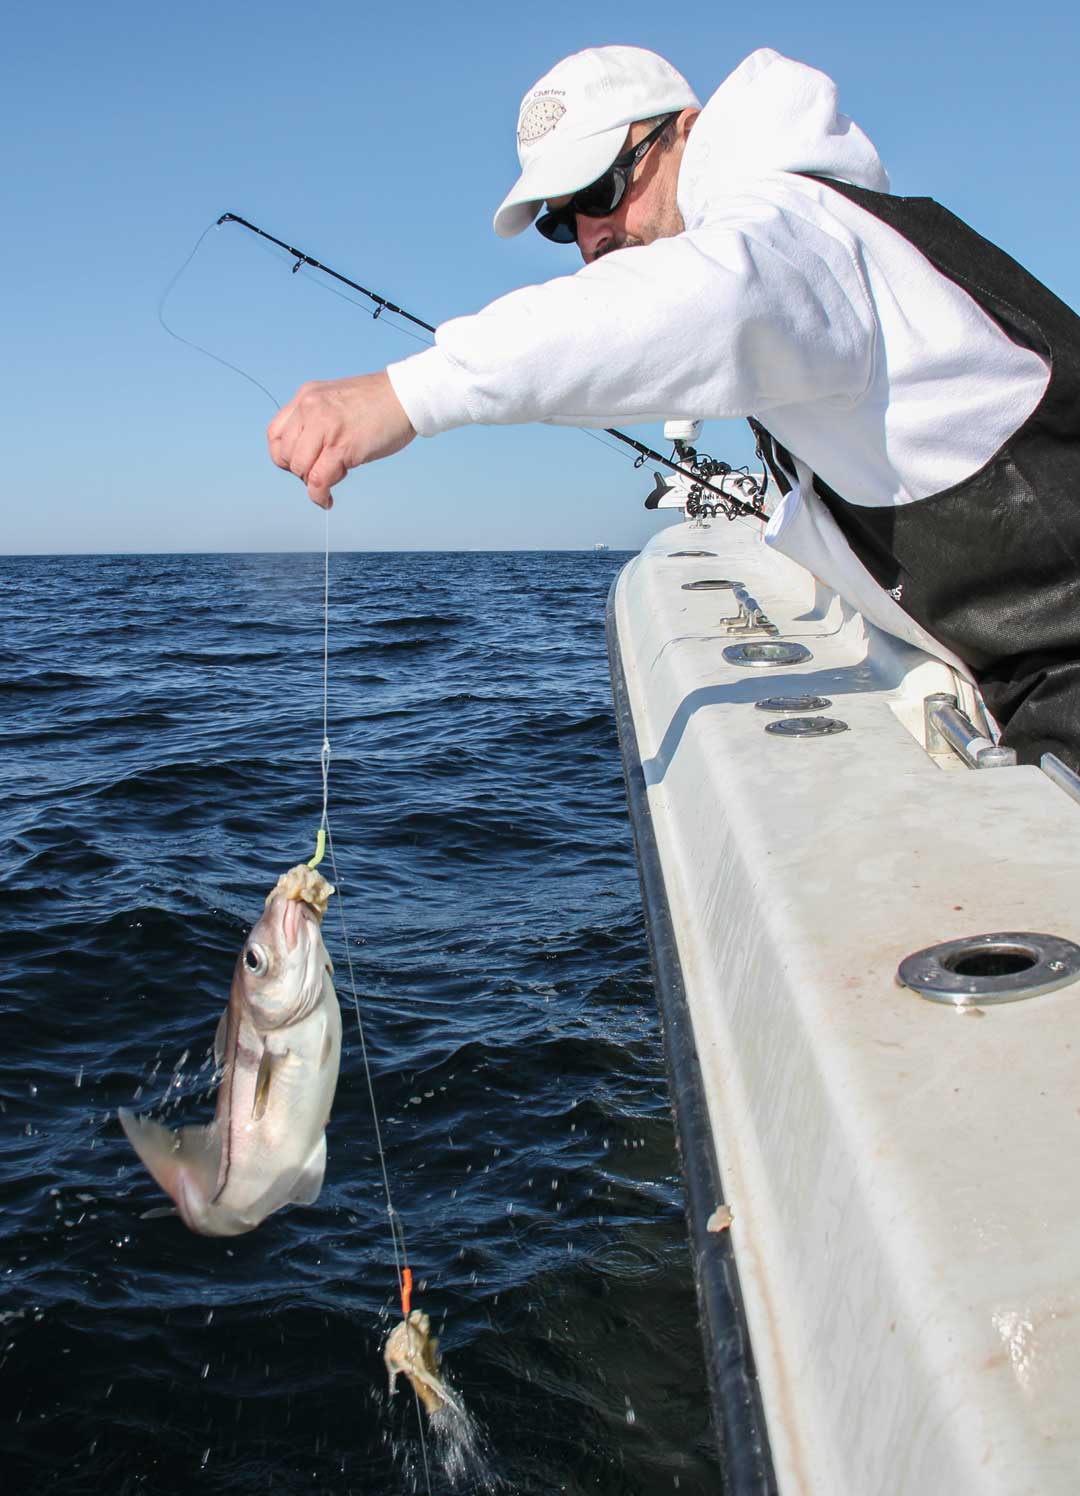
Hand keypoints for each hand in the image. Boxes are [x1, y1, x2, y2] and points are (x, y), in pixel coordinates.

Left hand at [267, 371, 416, 507]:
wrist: (406, 396)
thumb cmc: (379, 403)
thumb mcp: (336, 401)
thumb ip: (317, 421)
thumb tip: (307, 457)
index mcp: (306, 397)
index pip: (274, 435)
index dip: (283, 457)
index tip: (301, 464)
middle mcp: (310, 409)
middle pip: (285, 455)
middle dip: (300, 471)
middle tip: (323, 471)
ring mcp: (325, 426)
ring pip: (299, 468)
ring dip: (313, 482)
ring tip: (335, 477)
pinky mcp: (342, 446)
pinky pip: (318, 480)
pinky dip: (319, 496)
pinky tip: (327, 500)